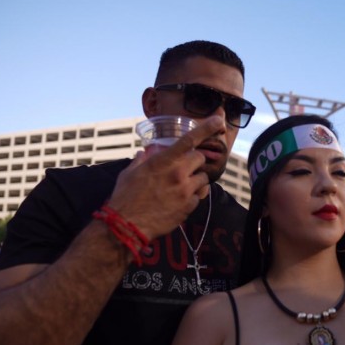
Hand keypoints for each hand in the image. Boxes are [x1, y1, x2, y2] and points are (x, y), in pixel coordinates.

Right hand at [106, 117, 223, 240]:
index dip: (206, 128)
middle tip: (184, 167)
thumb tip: (143, 154)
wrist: (127, 225)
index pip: (189, 140)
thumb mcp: (129, 173)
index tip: (219, 119)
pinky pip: (199, 197)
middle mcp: (178, 174)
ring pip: (203, 178)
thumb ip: (140, 161)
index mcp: (163, 162)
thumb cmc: (125, 197)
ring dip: (196, 179)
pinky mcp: (189, 207)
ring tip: (182, 186)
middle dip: (194, 160)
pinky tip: (179, 200)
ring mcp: (185, 191)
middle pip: (200, 158)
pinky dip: (192, 197)